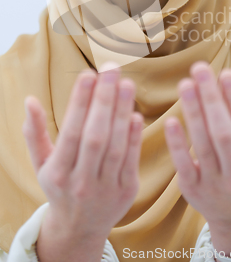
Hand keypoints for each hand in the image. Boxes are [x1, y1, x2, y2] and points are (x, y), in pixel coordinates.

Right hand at [22, 63, 142, 261]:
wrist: (79, 227)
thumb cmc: (59, 185)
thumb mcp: (42, 163)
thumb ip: (35, 132)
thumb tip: (30, 100)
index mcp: (58, 173)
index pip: (70, 132)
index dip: (80, 102)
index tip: (87, 74)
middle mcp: (81, 182)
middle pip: (95, 137)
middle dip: (104, 100)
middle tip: (111, 69)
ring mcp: (106, 189)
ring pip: (116, 146)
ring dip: (122, 113)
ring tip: (126, 83)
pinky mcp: (127, 192)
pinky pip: (131, 161)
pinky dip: (134, 137)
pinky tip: (135, 114)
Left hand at [164, 62, 230, 255]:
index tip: (226, 73)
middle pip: (223, 133)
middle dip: (211, 98)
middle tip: (200, 68)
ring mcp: (214, 184)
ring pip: (202, 144)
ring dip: (193, 112)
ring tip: (185, 84)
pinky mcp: (192, 189)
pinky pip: (183, 164)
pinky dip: (177, 143)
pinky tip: (171, 120)